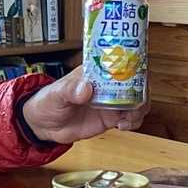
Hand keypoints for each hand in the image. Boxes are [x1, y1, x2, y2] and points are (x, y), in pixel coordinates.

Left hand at [21, 67, 148, 144]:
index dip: (135, 64)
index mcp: (96, 72)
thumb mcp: (56, 94)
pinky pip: (130, 117)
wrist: (44, 125)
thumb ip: (70, 90)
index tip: (141, 73)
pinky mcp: (111, 117)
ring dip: (140, 108)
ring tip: (129, 118)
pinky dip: (134, 122)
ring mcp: (111, 101)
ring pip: (137, 100)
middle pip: (135, 81)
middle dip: (142, 90)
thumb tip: (86, 88)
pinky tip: (124, 126)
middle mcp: (107, 84)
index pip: (120, 61)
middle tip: (137, 103)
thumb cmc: (48, 101)